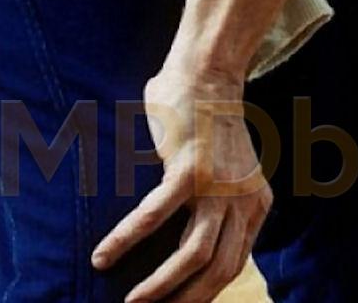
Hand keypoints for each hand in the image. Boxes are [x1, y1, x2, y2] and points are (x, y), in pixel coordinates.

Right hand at [93, 66, 271, 302]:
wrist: (208, 76)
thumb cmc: (205, 129)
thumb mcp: (223, 175)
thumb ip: (215, 210)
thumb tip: (186, 252)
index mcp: (254, 205)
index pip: (232, 265)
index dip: (204, 294)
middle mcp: (244, 200)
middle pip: (217, 269)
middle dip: (183, 301)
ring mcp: (219, 186)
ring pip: (192, 255)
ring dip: (158, 285)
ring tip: (130, 302)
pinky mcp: (190, 169)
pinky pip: (155, 218)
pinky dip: (126, 241)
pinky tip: (103, 257)